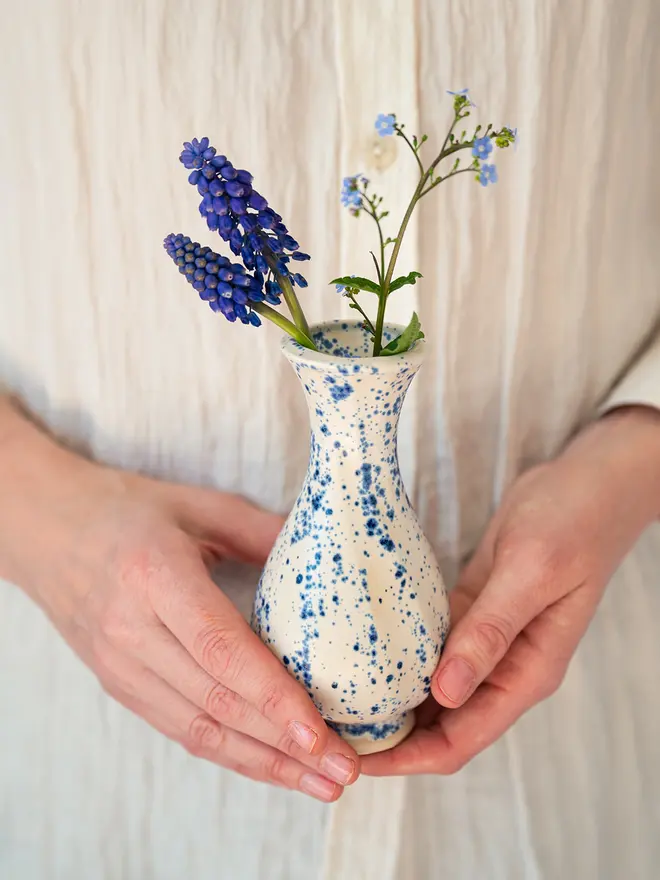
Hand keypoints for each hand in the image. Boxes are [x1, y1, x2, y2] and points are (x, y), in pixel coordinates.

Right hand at [0, 398, 358, 800]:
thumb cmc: (128, 510)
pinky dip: (230, 753)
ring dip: (264, 762)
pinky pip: (180, 729)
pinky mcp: (119, 685)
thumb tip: (331, 557)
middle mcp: (132, 630)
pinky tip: (272, 764)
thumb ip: (262, 532)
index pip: (220, 647)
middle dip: (285, 743)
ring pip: (199, 729)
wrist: (49, 530)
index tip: (319, 730)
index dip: (271, 694)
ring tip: (320, 781)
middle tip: (344, 767)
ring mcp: (120, 665)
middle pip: (216, 700)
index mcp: (153, 575)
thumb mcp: (199, 504)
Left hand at [363, 406, 659, 775]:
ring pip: (430, 688)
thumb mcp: (530, 574)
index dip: (406, 758)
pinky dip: (398, 655)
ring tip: (334, 699)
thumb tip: (444, 693)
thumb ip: (490, 633)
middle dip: (387, 737)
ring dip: (388, 698)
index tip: (353, 758)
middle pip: (438, 724)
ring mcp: (486, 640)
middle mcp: (504, 668)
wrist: (587, 483)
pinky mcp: (471, 611)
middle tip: (327, 730)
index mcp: (526, 674)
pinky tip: (361, 651)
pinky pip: (429, 646)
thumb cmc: (573, 523)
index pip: (460, 740)